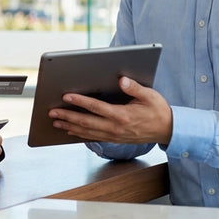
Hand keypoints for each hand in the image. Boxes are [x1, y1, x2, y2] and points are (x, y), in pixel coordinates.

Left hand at [48, 76, 172, 144]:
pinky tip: (70, 131)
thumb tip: (122, 80)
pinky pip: (93, 137)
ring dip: (69, 126)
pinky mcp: (114, 139)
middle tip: (52, 112)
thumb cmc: (158, 110)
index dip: (80, 102)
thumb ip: (134, 88)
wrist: (167, 130)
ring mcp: (114, 135)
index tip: (66, 96)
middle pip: (86, 122)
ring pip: (87, 132)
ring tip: (55, 121)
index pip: (96, 108)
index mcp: (122, 115)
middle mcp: (115, 127)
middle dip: (67, 116)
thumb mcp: (149, 96)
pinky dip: (79, 134)